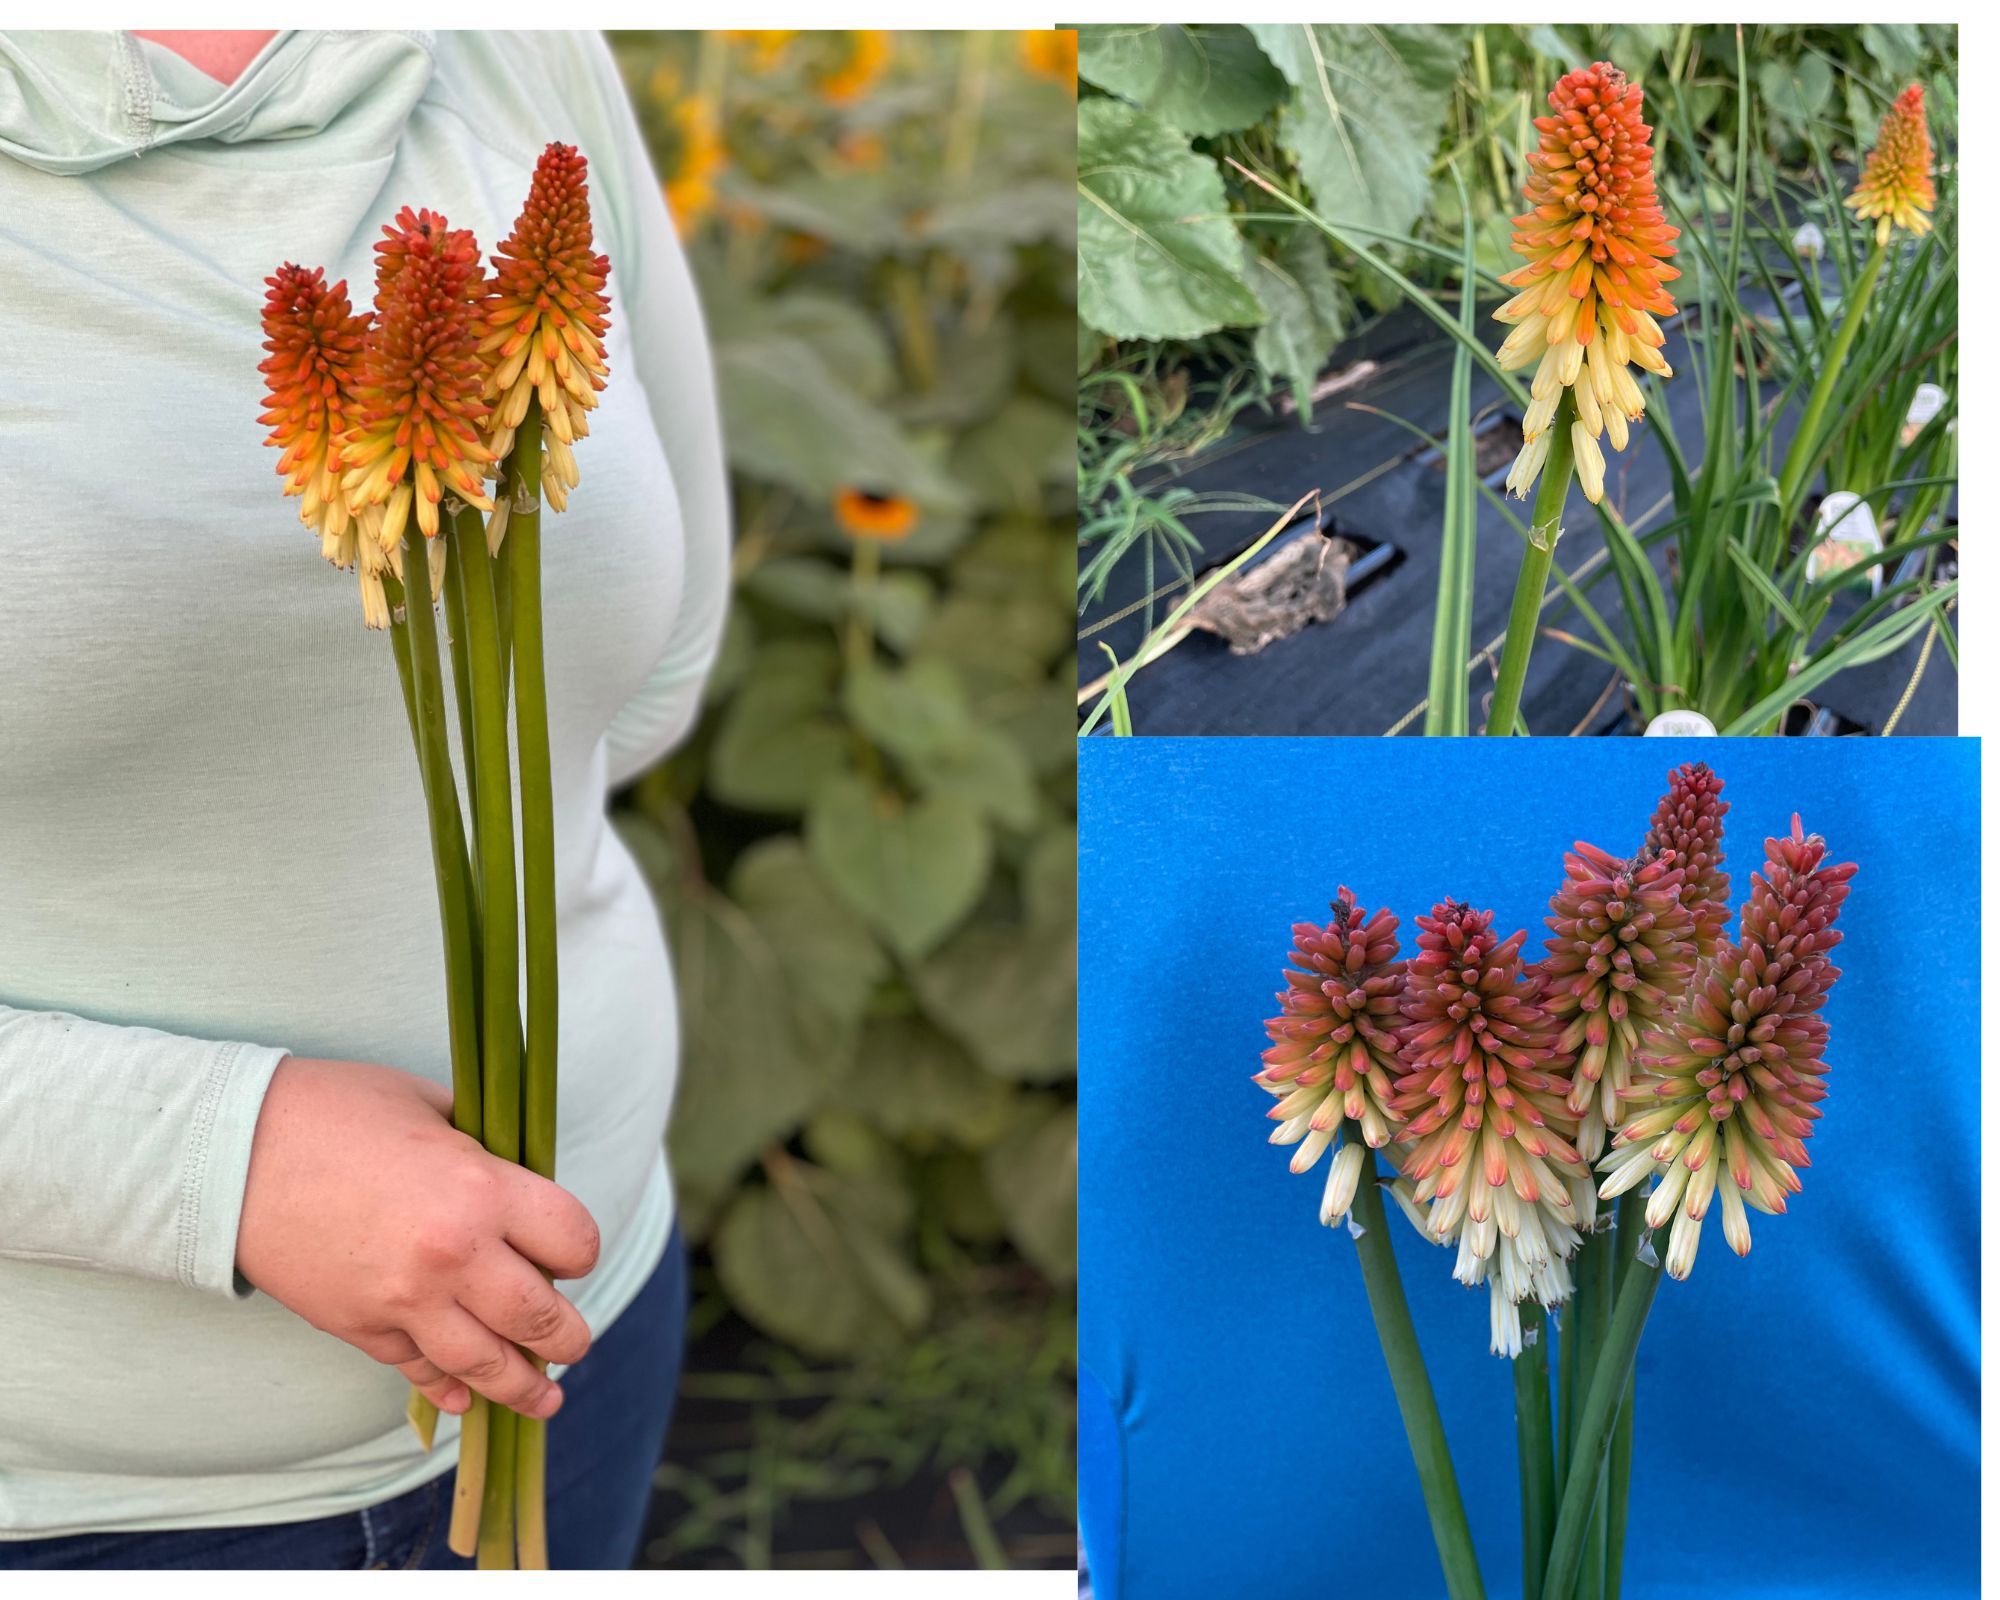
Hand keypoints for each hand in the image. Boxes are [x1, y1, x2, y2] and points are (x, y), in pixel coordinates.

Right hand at [236, 1056, 599, 1421]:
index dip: (578, 1249)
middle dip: (569, 1335)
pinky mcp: (360, 1328)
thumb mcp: (429, 1106)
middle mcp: (454, 1257)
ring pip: (487, 1364)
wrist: (229, 1152)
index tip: (571, 1253)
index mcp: (482, 1191)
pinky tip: (467, 1398)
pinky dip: (449, 1388)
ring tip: (546, 1398)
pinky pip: (419, 1371)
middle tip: (575, 1342)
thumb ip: (482, 1148)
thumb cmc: (333, 1111)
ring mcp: (405, 1302)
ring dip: (524, 1387)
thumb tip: (518, 1178)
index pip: (572, 1241)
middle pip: (542, 1318)